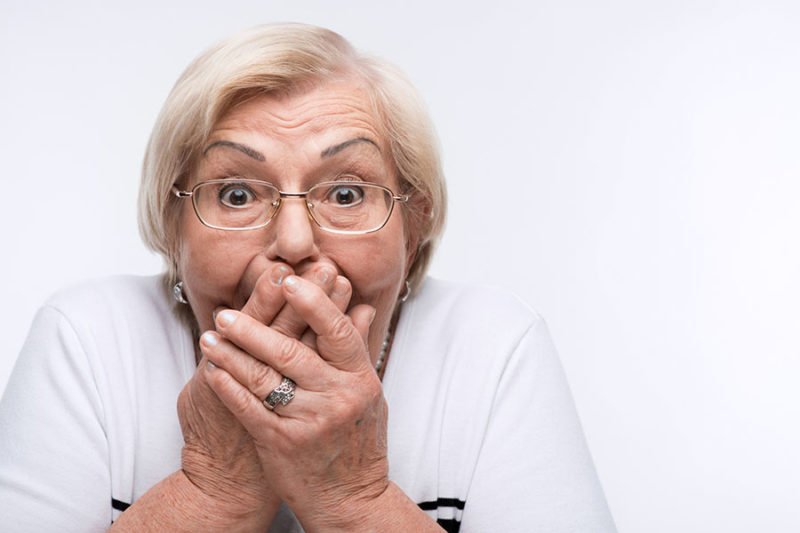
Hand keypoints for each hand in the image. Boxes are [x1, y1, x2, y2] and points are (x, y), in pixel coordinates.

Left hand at [177, 263, 343, 524]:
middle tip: (227, 313)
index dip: (313, 303)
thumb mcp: (369, 394)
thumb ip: (360, 348)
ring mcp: (309, 422)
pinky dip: (227, 388)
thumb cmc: (359, 442)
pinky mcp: (282, 444)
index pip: (337, 331)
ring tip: (208, 337)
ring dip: (231, 355)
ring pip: (263, 379)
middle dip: (254, 329)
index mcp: (361, 379)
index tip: (288, 280)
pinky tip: (212, 371)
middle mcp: (337, 398)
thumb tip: (363, 305)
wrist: (350, 499)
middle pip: (290, 352)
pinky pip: (248, 409)